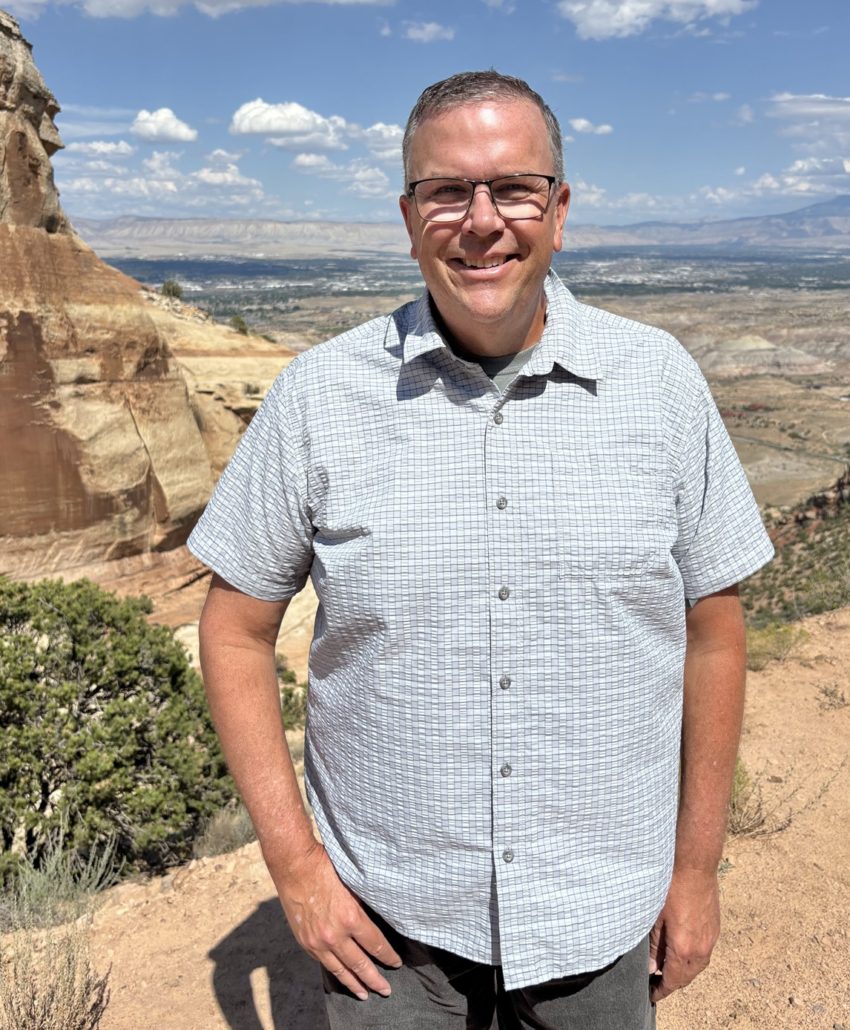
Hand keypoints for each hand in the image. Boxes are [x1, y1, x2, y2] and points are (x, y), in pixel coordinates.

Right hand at [273, 841, 402, 999]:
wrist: (295, 865)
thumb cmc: (326, 867)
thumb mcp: (353, 884)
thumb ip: (365, 905)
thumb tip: (379, 919)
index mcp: (351, 918)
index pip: (375, 944)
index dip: (388, 956)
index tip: (396, 963)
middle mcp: (334, 935)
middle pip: (360, 964)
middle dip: (374, 979)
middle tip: (386, 990)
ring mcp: (317, 941)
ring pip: (340, 970)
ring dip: (354, 983)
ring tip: (365, 994)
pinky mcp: (305, 941)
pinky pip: (323, 963)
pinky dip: (334, 972)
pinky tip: (341, 976)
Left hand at [648, 866, 719, 1002]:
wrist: (695, 866)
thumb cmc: (670, 887)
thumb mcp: (655, 917)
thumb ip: (654, 945)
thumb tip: (651, 967)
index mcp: (684, 949)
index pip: (673, 980)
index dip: (661, 991)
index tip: (652, 995)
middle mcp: (701, 949)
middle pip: (686, 977)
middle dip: (672, 984)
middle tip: (656, 984)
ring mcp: (711, 939)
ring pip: (697, 967)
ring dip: (683, 972)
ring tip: (667, 969)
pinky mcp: (715, 928)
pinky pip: (704, 953)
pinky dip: (692, 959)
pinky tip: (681, 952)